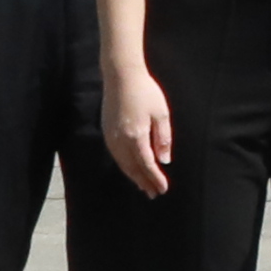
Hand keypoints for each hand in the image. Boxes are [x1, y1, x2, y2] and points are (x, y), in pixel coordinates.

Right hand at [101, 62, 173, 198]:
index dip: (154, 178)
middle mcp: (120, 140)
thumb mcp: (161, 114)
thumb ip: (163, 138)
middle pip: (133, 168)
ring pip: (122, 164)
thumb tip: (164, 160)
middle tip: (154, 194)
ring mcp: (111, 137)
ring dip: (134, 177)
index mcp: (136, 136)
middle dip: (144, 182)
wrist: (121, 76)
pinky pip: (116, 156)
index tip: (162, 189)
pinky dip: (125, 166)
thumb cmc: (145, 92)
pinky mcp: (107, 132)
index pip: (146, 165)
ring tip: (144, 187)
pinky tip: (131, 169)